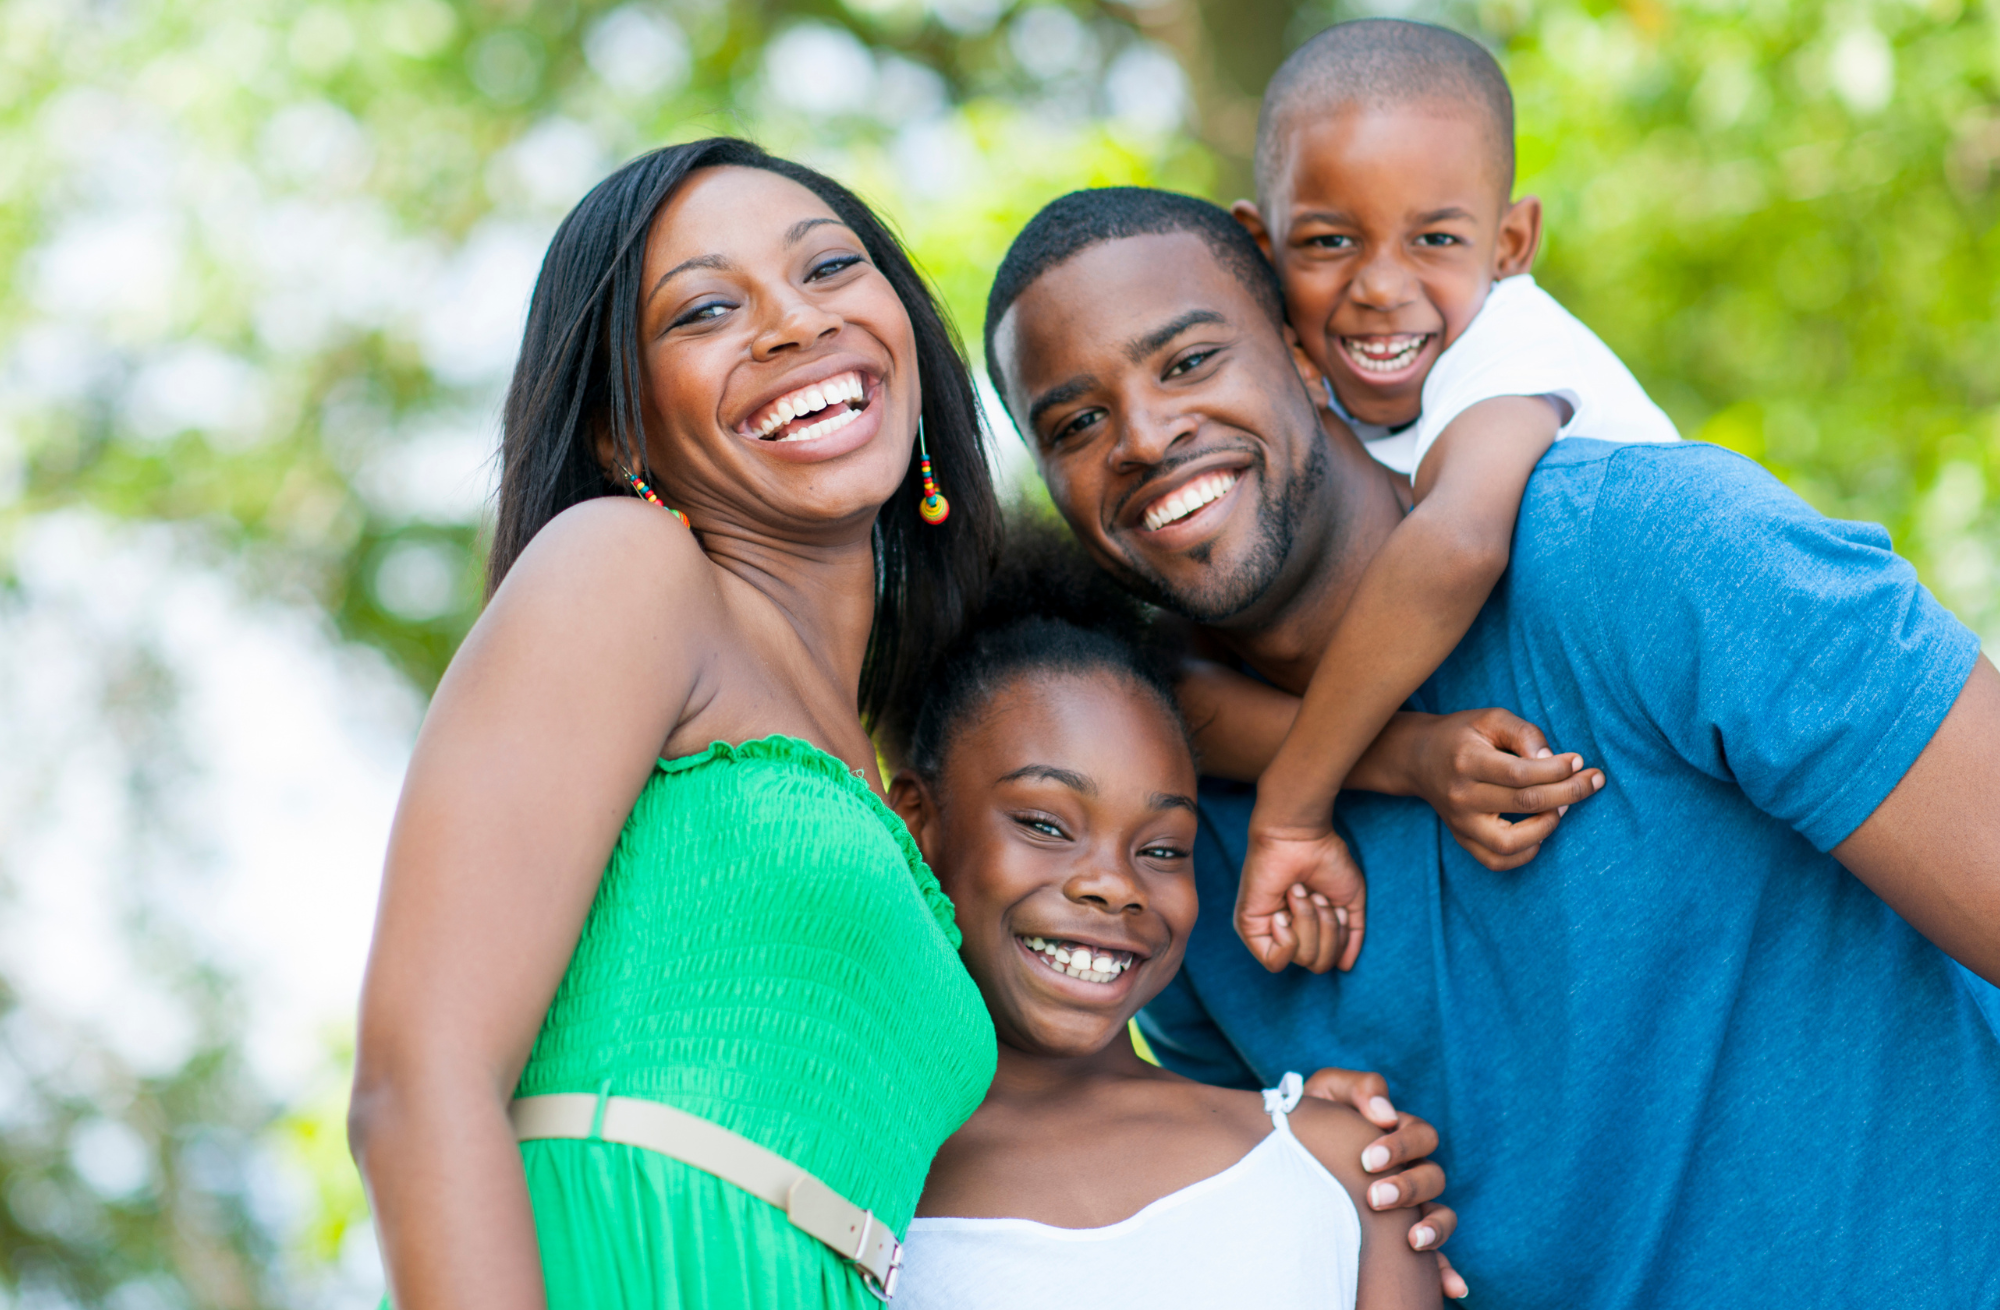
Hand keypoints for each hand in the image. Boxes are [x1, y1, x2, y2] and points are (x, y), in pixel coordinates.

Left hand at [1235, 823, 1363, 972]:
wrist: (1302, 838)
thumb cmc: (1326, 860)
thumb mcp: (1349, 902)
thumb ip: (1351, 935)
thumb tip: (1344, 966)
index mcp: (1307, 929)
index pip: (1328, 960)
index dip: (1339, 938)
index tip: (1335, 905)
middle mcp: (1286, 933)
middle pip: (1317, 964)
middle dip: (1327, 930)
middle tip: (1317, 897)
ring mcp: (1267, 931)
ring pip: (1301, 959)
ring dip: (1309, 922)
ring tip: (1299, 894)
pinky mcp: (1249, 927)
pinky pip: (1275, 961)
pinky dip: (1289, 939)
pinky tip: (1283, 913)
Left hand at [1304, 1066, 1468, 1300]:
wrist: (1282, 1150)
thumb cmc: (1312, 1118)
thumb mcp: (1327, 1093)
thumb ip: (1356, 1089)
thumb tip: (1384, 1112)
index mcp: (1398, 1134)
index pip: (1420, 1135)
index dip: (1401, 1146)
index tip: (1368, 1160)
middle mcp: (1412, 1170)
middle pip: (1432, 1176)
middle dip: (1407, 1187)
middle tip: (1375, 1198)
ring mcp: (1413, 1206)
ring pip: (1442, 1214)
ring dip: (1433, 1228)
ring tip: (1412, 1240)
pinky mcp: (1405, 1239)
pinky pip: (1437, 1257)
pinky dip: (1447, 1271)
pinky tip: (1452, 1288)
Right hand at [1402, 708, 1604, 869]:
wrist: (1417, 758)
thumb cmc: (1463, 735)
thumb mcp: (1492, 719)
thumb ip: (1525, 733)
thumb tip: (1556, 761)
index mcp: (1467, 760)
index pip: (1521, 774)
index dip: (1557, 770)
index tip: (1578, 761)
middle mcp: (1461, 796)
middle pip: (1524, 804)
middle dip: (1569, 793)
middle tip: (1592, 781)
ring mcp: (1460, 823)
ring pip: (1510, 843)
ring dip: (1547, 827)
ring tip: (1561, 808)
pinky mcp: (1462, 838)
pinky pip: (1496, 861)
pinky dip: (1525, 853)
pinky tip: (1540, 831)